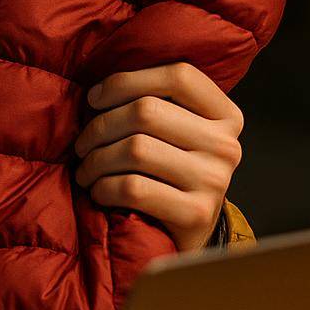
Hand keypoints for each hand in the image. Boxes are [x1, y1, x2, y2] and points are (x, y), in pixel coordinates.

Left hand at [72, 62, 243, 251]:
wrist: (188, 233)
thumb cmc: (168, 172)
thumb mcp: (175, 133)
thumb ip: (154, 103)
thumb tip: (96, 91)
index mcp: (226, 115)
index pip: (179, 76)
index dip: (126, 81)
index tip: (95, 99)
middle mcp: (227, 145)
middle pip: (147, 111)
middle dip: (100, 126)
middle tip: (83, 144)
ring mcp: (215, 180)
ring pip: (135, 149)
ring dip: (96, 160)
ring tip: (86, 170)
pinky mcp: (196, 214)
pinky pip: (133, 188)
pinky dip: (104, 187)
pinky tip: (99, 191)